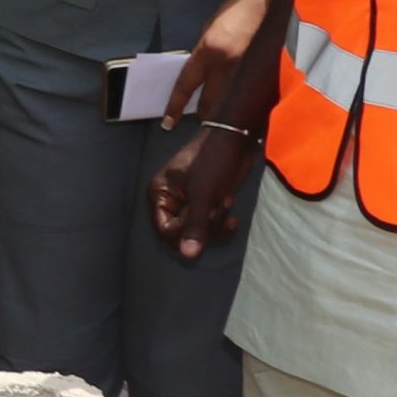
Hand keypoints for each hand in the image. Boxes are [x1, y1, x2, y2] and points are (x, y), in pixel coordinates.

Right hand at [149, 124, 259, 258]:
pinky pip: (210, 224)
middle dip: (204, 225)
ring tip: (224, 201)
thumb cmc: (213, 161)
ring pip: (199, 230)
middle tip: (218, 209)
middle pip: (182, 233)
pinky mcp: (206, 202)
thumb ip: (195, 225)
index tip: (203, 223)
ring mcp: (189, 202)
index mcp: (160, 194)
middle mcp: (171, 200)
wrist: (235, 140)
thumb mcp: (203, 194)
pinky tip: (229, 207)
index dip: (183, 234)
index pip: (164, 230)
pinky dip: (221, 220)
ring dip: (215, 221)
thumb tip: (188, 256)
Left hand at [163, 0, 267, 127]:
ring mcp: (248, 70)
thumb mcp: (209, 31)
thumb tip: (199, 77)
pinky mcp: (266, 73)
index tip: (168, 123)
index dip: (176, 106)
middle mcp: (226, 65)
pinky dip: (245, 102)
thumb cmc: (234, 11)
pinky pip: (250, 95)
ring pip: (232, 103)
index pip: (186, 85)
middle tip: (201, 125)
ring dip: (226, 113)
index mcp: (208, 52)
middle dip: (205, 117)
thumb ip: (203, 55)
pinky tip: (245, 107)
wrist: (267, 0)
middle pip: (211, 103)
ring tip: (223, 121)